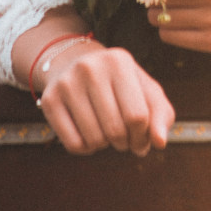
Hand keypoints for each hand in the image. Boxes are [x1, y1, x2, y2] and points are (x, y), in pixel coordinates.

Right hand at [39, 42, 174, 156]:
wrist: (75, 63)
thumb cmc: (120, 84)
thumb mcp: (145, 90)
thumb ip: (161, 115)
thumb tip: (160, 142)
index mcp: (119, 61)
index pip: (138, 115)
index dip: (143, 136)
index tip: (142, 139)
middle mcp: (90, 68)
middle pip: (116, 129)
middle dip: (125, 143)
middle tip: (124, 138)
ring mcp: (67, 82)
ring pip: (94, 139)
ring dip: (105, 145)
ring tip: (107, 132)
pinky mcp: (49, 99)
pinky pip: (73, 144)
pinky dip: (86, 149)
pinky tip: (89, 134)